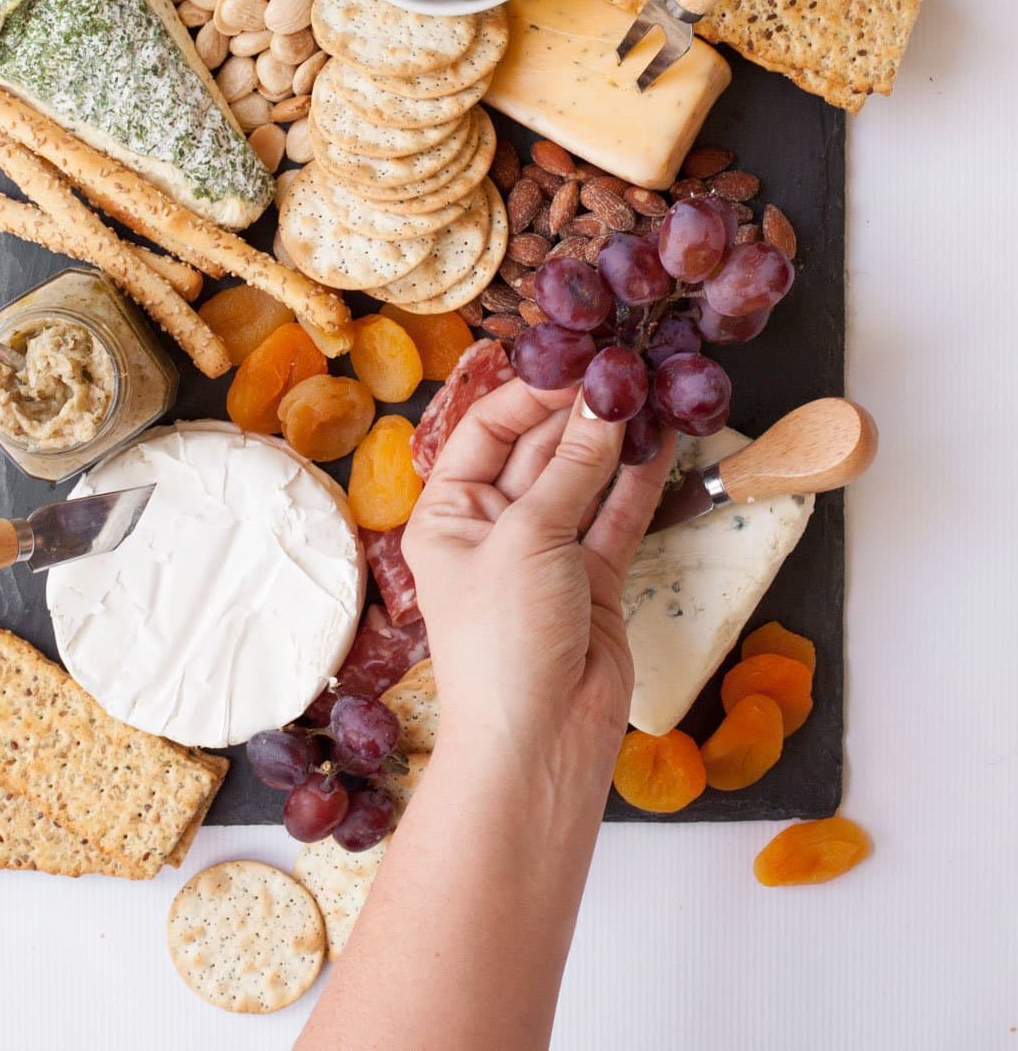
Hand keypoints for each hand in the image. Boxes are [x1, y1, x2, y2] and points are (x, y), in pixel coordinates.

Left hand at [402, 382, 675, 779]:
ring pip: (583, 479)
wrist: (539, 745)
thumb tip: (604, 402)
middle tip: (626, 371)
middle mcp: (493, 527)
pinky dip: (638, 482)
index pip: (487, 430)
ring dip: (614, 441)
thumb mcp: (529, 539)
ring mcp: (545, 554)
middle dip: (580, 412)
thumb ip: (573, 468)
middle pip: (538, 449)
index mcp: (448, 513)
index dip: (532, 394)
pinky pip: (615, 517)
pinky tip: (662, 441)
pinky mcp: (592, 580)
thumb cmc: (505, 643)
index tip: (581, 365)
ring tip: (651, 392)